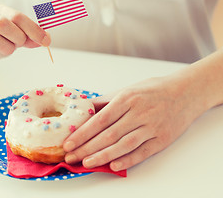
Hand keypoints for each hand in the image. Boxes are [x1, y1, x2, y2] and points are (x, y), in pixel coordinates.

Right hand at [0, 4, 50, 73]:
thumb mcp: (15, 37)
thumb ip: (30, 37)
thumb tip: (46, 39)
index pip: (17, 16)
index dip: (33, 29)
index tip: (46, 41)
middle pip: (2, 23)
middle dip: (17, 37)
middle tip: (18, 45)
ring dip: (5, 48)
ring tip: (6, 51)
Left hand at [63, 76, 205, 170]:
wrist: (186, 92)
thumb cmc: (152, 90)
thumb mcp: (128, 90)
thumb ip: (105, 101)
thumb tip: (84, 108)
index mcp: (127, 99)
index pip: (100, 120)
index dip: (82, 133)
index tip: (68, 143)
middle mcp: (139, 113)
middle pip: (108, 135)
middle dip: (87, 148)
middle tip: (70, 157)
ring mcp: (152, 127)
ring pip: (123, 145)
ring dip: (103, 156)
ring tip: (86, 163)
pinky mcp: (162, 139)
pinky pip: (142, 152)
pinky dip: (128, 160)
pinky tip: (113, 166)